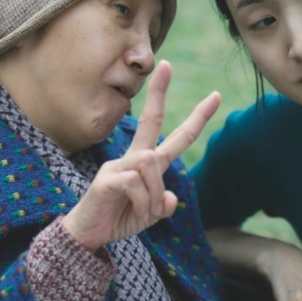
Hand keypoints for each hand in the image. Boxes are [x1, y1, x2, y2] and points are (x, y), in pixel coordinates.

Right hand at [62, 61, 219, 250]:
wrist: (87, 236)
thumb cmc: (117, 220)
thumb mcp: (149, 216)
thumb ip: (163, 206)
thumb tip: (172, 199)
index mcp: (146, 165)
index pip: (174, 137)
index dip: (195, 119)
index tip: (215, 97)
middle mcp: (132, 159)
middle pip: (150, 122)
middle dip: (159, 93)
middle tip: (167, 64)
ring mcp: (118, 167)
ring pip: (150, 163)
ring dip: (156, 192)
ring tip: (150, 211)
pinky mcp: (106, 180)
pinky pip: (134, 183)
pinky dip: (143, 202)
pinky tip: (137, 213)